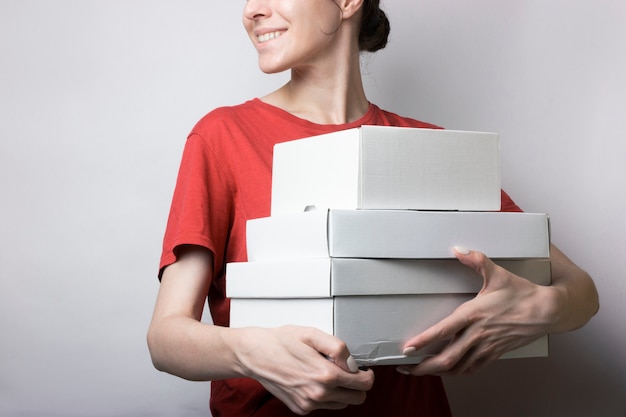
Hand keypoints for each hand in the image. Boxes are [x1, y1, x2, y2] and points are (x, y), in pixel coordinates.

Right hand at [236, 325, 374, 414]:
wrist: (254, 354)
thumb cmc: (281, 341)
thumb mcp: (312, 334)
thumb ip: (338, 348)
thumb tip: (353, 363)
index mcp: (325, 375)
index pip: (364, 384)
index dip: (366, 374)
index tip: (361, 368)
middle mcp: (318, 393)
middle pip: (357, 398)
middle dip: (357, 384)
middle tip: (347, 371)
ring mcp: (309, 404)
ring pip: (342, 404)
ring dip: (341, 391)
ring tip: (327, 373)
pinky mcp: (300, 408)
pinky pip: (324, 406)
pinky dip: (325, 395)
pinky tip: (313, 379)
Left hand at [397, 247, 553, 375]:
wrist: (548, 311)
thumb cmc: (522, 293)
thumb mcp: (497, 273)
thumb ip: (476, 261)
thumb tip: (458, 250)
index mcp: (474, 314)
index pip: (444, 331)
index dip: (424, 341)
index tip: (407, 348)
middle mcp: (478, 334)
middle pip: (446, 358)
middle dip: (423, 366)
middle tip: (406, 368)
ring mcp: (486, 347)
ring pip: (458, 367)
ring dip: (437, 372)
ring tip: (420, 371)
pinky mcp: (495, 353)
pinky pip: (472, 368)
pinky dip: (457, 373)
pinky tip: (448, 371)